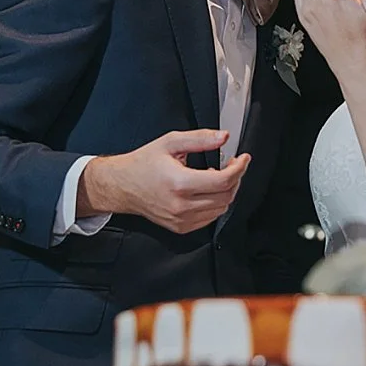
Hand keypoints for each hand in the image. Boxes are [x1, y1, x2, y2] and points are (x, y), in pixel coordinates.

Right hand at [79, 130, 249, 233]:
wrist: (122, 186)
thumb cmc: (143, 164)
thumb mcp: (170, 142)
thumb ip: (200, 139)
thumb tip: (223, 137)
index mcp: (179, 183)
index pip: (223, 181)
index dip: (239, 168)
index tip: (243, 158)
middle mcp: (181, 205)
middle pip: (226, 196)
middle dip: (235, 178)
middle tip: (231, 165)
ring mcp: (181, 219)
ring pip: (221, 208)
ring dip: (226, 191)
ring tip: (216, 177)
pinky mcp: (181, 227)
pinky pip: (210, 218)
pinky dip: (215, 204)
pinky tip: (206, 191)